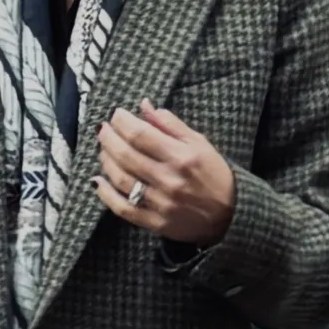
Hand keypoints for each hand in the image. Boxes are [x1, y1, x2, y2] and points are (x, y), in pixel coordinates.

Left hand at [94, 100, 237, 243]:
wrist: (230, 216)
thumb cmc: (214, 175)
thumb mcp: (199, 143)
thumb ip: (170, 125)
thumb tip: (145, 106)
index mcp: (182, 157)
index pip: (142, 135)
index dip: (123, 122)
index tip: (116, 114)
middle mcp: (169, 179)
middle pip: (127, 155)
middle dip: (109, 138)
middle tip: (103, 129)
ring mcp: (160, 203)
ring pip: (121, 179)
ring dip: (106, 161)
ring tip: (103, 149)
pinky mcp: (154, 222)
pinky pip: (122, 208)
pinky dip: (105, 194)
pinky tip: (98, 181)